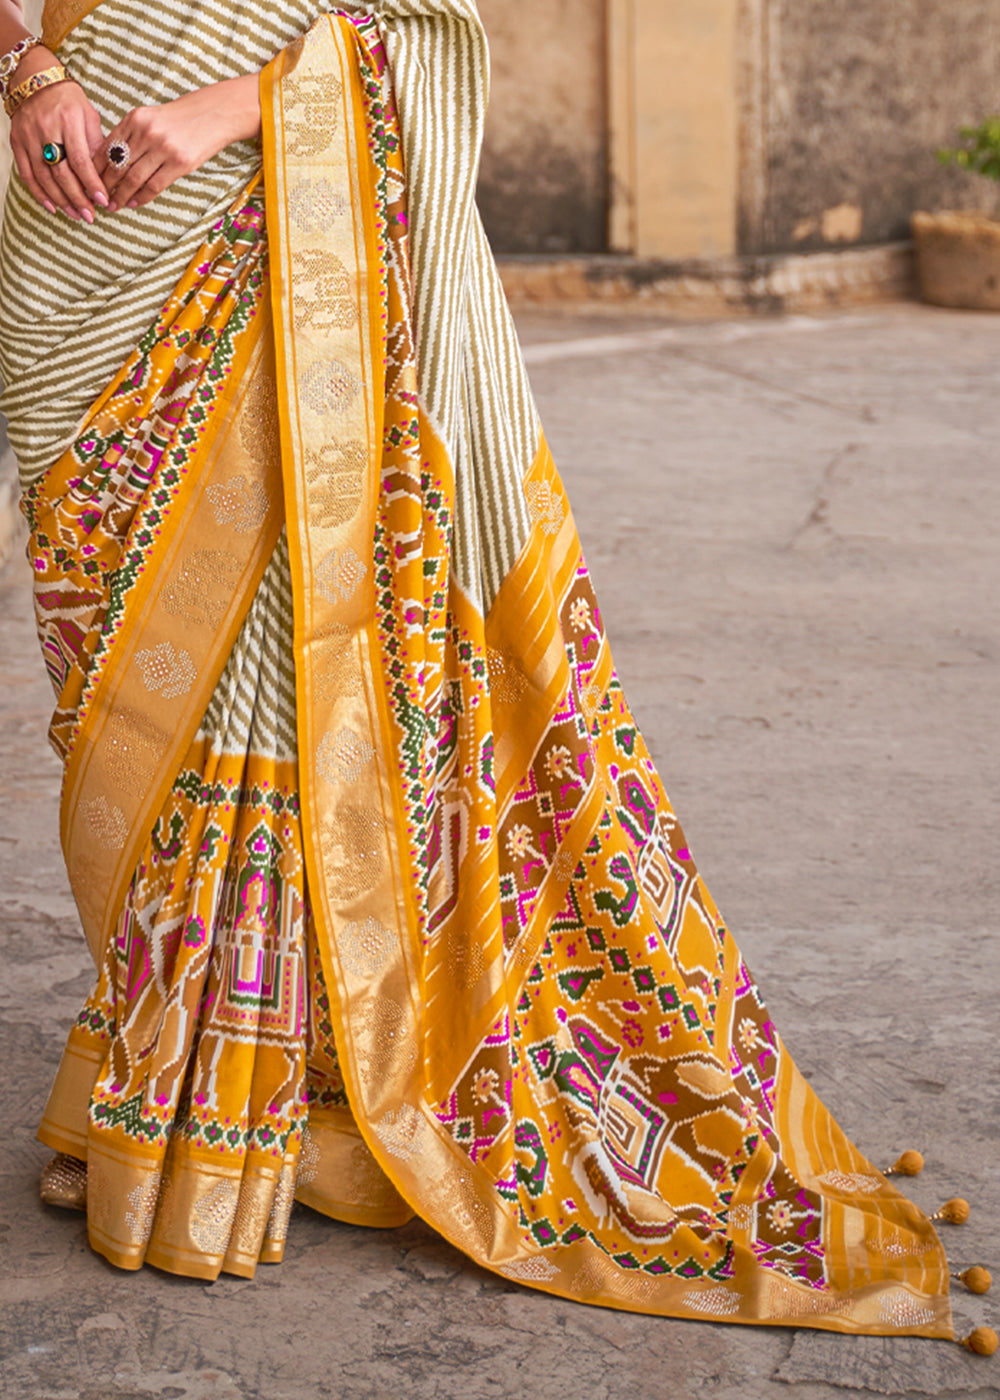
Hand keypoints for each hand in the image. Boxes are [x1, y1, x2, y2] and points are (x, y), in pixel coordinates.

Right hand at [8, 47, 108, 221]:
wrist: (37, 80)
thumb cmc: (70, 102)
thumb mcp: (89, 116)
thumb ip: (97, 145)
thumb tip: (107, 177)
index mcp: (68, 120)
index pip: (80, 160)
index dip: (91, 183)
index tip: (103, 201)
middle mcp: (46, 129)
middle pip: (61, 172)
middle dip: (77, 198)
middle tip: (90, 216)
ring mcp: (28, 136)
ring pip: (43, 177)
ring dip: (61, 200)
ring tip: (76, 214)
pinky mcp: (17, 142)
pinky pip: (26, 174)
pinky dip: (39, 193)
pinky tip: (53, 207)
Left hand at [96, 74, 261, 211]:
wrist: (213, 114)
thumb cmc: (181, 119)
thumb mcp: (151, 118)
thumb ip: (132, 135)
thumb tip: (110, 161)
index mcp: (135, 118)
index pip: (106, 147)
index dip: (95, 168)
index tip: (89, 182)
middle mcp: (145, 132)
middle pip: (117, 164)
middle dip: (104, 185)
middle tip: (98, 199)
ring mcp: (162, 148)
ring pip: (132, 178)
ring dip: (120, 195)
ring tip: (113, 206)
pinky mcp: (178, 163)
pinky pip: (153, 186)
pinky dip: (141, 197)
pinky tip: (133, 203)